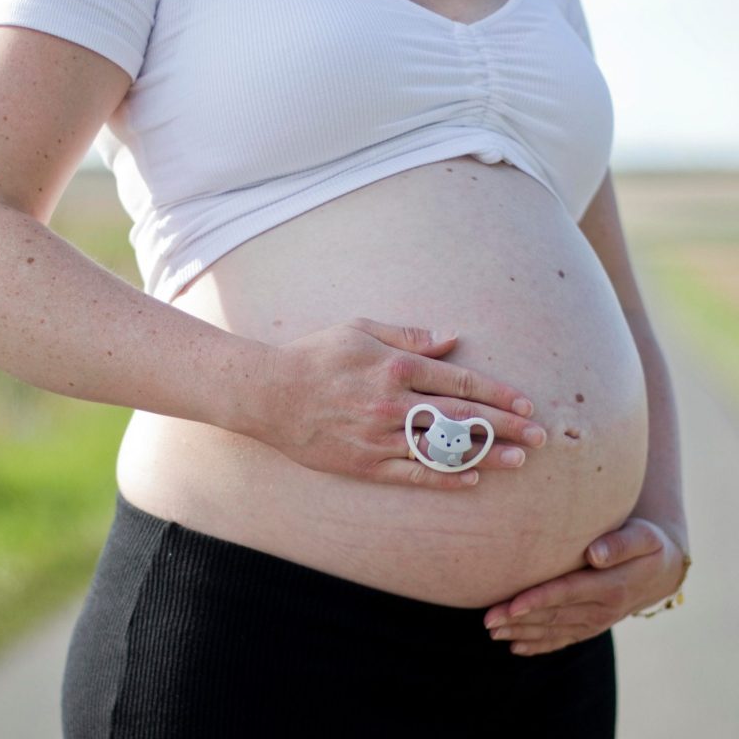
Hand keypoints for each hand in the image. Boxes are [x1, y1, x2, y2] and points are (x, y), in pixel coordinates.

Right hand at [256, 317, 546, 488]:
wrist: (269, 394)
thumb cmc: (316, 355)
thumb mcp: (361, 329)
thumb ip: (410, 335)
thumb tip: (453, 338)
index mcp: (395, 367)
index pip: (461, 381)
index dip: (498, 394)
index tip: (526, 404)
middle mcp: (393, 403)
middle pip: (462, 417)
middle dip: (506, 427)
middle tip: (541, 438)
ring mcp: (380, 436)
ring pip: (444, 448)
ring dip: (486, 456)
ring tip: (520, 462)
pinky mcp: (365, 463)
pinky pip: (412, 473)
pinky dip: (444, 477)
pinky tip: (471, 480)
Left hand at [483, 518, 687, 654]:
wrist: (665, 568)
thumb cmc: (648, 543)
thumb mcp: (643, 537)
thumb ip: (620, 543)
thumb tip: (594, 554)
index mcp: (612, 586)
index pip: (568, 593)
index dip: (539, 600)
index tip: (512, 606)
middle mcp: (603, 610)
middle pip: (554, 615)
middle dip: (518, 620)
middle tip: (487, 620)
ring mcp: (597, 622)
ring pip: (554, 630)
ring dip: (522, 633)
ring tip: (492, 632)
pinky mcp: (592, 626)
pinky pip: (564, 639)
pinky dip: (539, 645)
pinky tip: (516, 646)